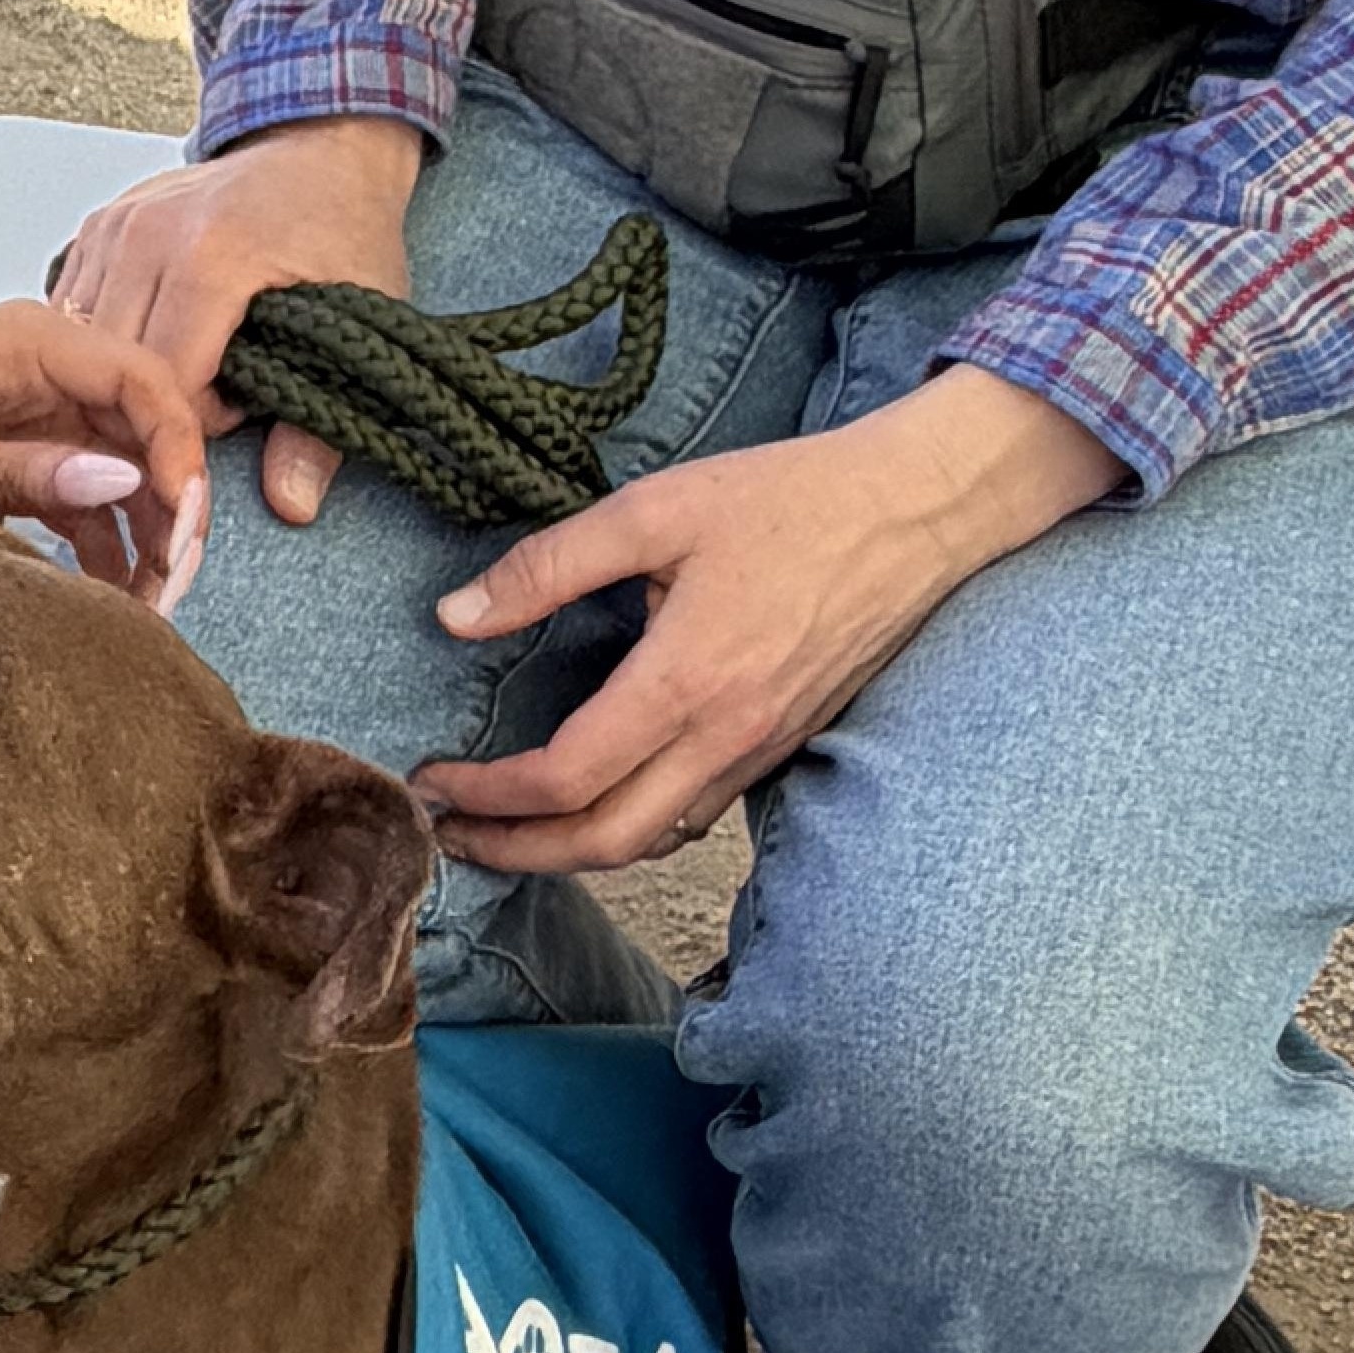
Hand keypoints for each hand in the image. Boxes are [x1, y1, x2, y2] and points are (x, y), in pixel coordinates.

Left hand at [0, 300, 211, 606]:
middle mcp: (46, 369)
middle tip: (173, 577)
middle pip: (143, 428)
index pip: (138, 378)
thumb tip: (118, 481)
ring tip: (148, 600)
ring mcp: (42, 412)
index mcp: (27, 340)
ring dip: (145, 536)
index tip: (184, 518)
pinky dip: (106, 544)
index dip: (175, 448)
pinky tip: (114, 592)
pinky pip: (89, 496)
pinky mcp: (31, 455)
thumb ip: (25, 472)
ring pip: (126, 469)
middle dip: (168, 506)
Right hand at [49, 118, 422, 526]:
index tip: (235, 416)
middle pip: (112, 369)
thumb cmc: (343, 221)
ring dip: (116, 377)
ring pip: (82, 342)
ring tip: (174, 378)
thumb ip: (319, 422)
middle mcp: (148, 236)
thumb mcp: (360, 317)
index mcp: (210, 258)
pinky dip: (99, 341)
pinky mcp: (98, 225)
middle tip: (202, 408)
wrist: (322, 142)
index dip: (193, 426)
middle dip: (149, 407)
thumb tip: (291, 502)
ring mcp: (116, 226)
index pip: (163, 386)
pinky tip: (143, 345)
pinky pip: (73, 307)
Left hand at [412, 369, 1124, 871]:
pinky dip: (632, 831)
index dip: (485, 795)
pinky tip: (592, 805)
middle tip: (446, 837)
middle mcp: (726, 736)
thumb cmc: (791, 499)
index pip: (562, 778)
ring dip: (571, 852)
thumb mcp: (655, 509)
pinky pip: (697, 816)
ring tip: (504, 834)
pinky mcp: (786, 744)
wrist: (922, 510)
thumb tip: (454, 615)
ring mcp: (762, 749)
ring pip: (654, 841)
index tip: (430, 780)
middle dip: (516, 853)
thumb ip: (549, 565)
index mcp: (685, 682)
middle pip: (604, 841)